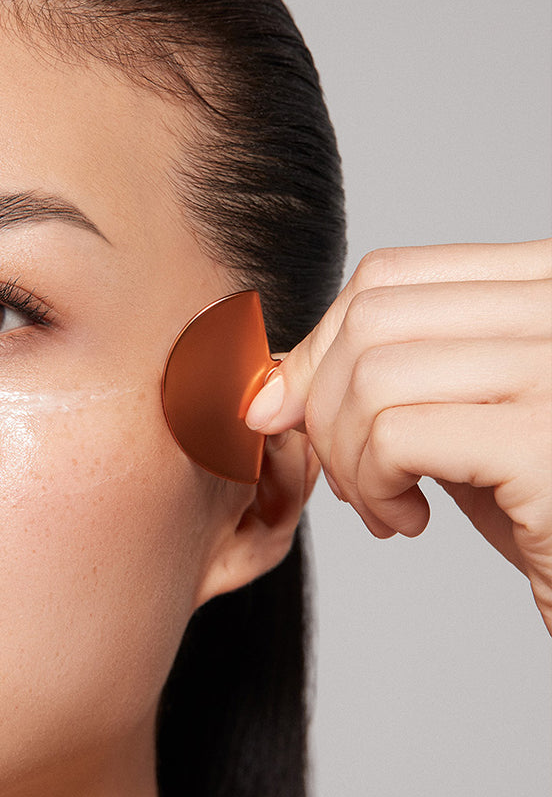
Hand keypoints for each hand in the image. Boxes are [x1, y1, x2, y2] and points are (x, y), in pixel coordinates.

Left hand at [245, 239, 551, 632]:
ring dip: (349, 459)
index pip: (390, 276)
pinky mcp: (543, 441)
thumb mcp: (459, 418)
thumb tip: (273, 385)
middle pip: (370, 318)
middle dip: (324, 406)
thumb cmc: (541, 502)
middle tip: (349, 475)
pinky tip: (409, 520)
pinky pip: (394, 436)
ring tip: (383, 506)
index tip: (292, 409)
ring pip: (372, 377)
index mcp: (544, 282)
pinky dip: (374, 486)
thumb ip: (387, 382)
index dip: (319, 345)